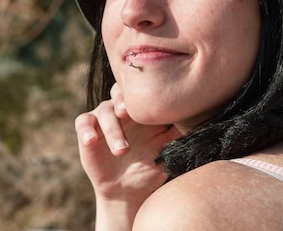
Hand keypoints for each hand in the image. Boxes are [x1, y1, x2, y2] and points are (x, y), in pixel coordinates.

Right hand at [75, 83, 180, 227]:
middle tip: (128, 112)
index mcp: (143, 111)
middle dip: (124, 99)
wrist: (127, 191)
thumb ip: (177, 136)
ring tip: (120, 150)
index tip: (151, 105)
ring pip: (104, 110)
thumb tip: (200, 124)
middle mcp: (123, 109)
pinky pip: (83, 122)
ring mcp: (104, 118)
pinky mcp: (88, 130)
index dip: (145, 94)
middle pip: (120, 92)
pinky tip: (91, 140)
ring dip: (111, 129)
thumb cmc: (150, 169)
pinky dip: (85, 130)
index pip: (143, 92)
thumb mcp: (166, 153)